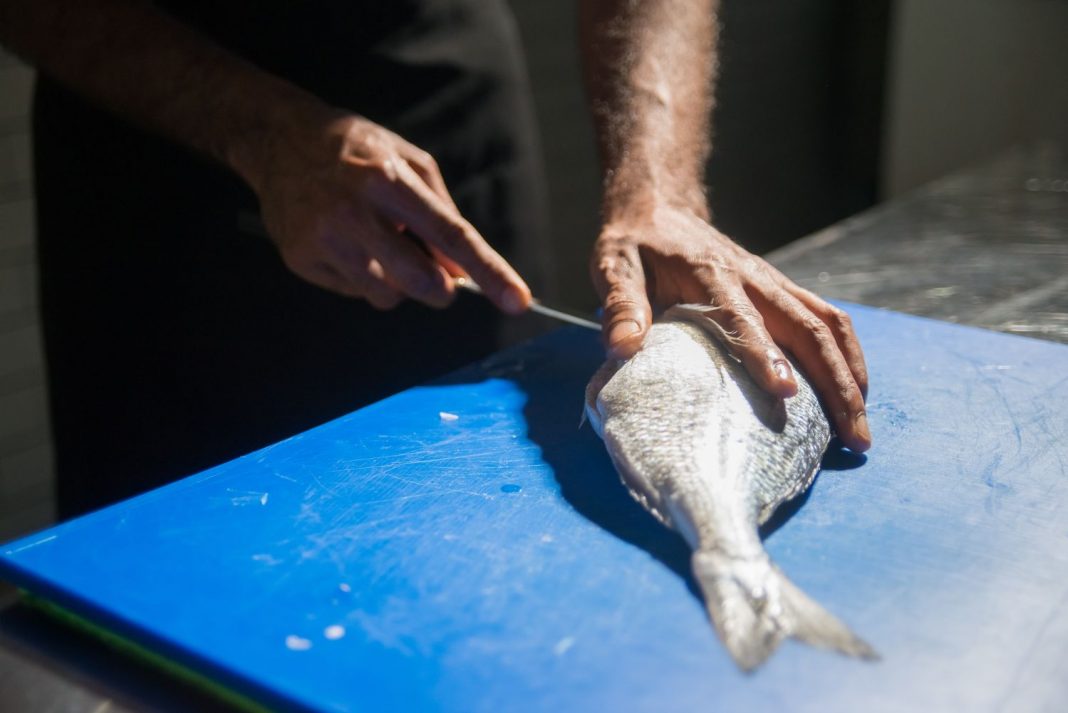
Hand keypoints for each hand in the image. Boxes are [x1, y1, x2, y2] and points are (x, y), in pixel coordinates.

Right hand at [234, 110, 530, 312]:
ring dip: (397, 284)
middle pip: (420, 281)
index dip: (489, 272)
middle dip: (440, 290)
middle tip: (441, 283)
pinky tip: (348, 246)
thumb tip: (462, 270)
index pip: (451, 236)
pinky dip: (363, 278)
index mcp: (390, 181)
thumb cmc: (358, 151)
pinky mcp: (301, 257)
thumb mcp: (409, 162)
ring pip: (386, 296)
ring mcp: (324, 237)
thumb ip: (443, 214)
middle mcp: (355, 211)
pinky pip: (353, 293)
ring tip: (379, 247)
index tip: (517, 301)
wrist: (279, 138)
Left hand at [591, 204, 870, 451]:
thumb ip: (620, 307)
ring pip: (826, 326)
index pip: (742, 320)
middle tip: (851, 437)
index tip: (785, 391)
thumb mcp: (614, 268)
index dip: (764, 354)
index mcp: (710, 278)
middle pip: (806, 329)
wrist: (659, 209)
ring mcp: (773, 284)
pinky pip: (827, 319)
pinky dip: (847, 356)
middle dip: (834, 383)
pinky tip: (854, 391)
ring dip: (849, 376)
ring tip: (859, 427)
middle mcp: (752, 280)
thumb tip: (623, 348)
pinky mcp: (782, 290)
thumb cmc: (635, 246)